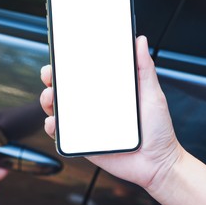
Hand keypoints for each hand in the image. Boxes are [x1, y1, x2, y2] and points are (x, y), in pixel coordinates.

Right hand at [40, 36, 182, 189]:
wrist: (157, 163)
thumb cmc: (157, 129)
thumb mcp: (152, 94)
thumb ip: (144, 68)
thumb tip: (139, 41)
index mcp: (107, 92)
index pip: (83, 74)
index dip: (68, 64)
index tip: (61, 55)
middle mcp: (93, 105)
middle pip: (65, 89)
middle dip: (52, 79)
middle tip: (51, 75)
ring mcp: (86, 123)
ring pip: (58, 109)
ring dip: (48, 100)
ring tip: (50, 97)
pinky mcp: (82, 142)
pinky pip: (61, 134)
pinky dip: (52, 127)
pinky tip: (54, 123)